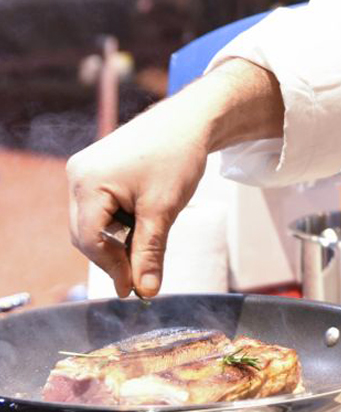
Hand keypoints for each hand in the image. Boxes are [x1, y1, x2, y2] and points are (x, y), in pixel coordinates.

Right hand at [67, 58, 285, 298]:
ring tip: (150, 236)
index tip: (133, 289)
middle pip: (87, 233)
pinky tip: (145, 218)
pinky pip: (102, 206)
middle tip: (140, 278)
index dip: (112, 268)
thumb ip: (150, 253)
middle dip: (115, 255)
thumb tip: (145, 292)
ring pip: (95, 222)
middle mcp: (78, 174)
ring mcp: (86, 169)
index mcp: (87, 182)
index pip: (90, 240)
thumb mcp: (163, 210)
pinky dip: (122, 220)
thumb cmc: (178, 157)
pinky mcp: (98, 167)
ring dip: (120, 237)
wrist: (192, 119)